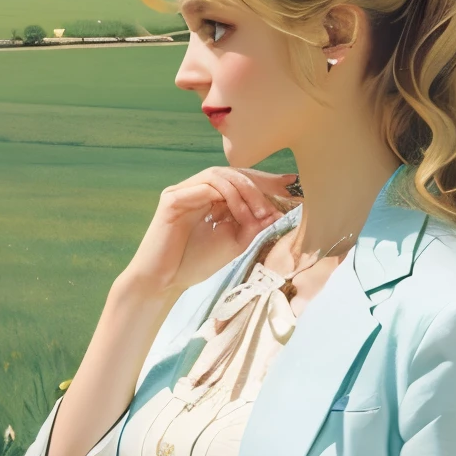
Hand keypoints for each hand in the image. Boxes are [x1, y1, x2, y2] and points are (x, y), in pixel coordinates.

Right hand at [123, 166, 296, 298]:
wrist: (164, 282)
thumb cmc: (194, 264)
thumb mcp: (233, 243)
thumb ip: (252, 226)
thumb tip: (276, 212)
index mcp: (210, 198)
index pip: (240, 180)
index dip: (265, 180)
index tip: (291, 184)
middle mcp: (196, 189)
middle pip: (232, 173)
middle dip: (258, 185)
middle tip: (276, 204)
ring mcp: (183, 191)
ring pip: (220, 175)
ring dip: (244, 192)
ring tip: (257, 213)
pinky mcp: (172, 198)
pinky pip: (204, 186)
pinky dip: (227, 197)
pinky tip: (240, 215)